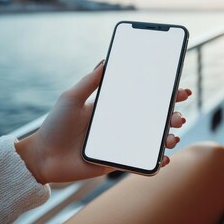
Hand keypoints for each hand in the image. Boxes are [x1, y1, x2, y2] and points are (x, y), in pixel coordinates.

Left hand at [15, 61, 191, 183]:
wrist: (43, 156)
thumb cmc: (55, 125)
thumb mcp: (71, 98)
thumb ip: (89, 81)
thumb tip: (105, 60)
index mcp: (113, 108)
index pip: (143, 99)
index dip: (163, 95)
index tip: (179, 91)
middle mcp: (120, 125)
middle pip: (153, 120)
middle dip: (171, 118)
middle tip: (178, 117)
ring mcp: (120, 144)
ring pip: (151, 142)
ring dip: (167, 139)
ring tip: (172, 137)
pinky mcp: (116, 162)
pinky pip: (140, 163)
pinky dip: (155, 163)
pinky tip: (163, 158)